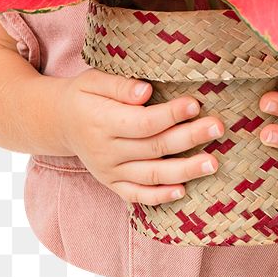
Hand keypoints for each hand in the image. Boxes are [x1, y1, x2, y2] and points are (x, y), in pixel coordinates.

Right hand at [59, 68, 224, 205]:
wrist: (60, 122)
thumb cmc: (84, 95)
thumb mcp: (93, 80)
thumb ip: (118, 85)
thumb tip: (145, 91)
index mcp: (102, 122)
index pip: (142, 122)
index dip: (170, 114)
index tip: (195, 103)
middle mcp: (106, 151)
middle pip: (154, 148)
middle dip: (189, 138)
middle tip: (217, 127)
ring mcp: (109, 172)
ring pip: (151, 175)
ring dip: (185, 171)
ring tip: (213, 163)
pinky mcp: (112, 184)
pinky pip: (137, 196)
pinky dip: (160, 197)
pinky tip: (183, 191)